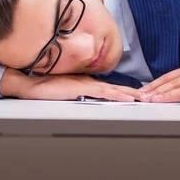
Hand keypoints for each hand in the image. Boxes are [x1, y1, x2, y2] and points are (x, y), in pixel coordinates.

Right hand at [0, 68, 139, 101]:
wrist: (33, 84)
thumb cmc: (45, 87)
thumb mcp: (65, 91)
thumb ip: (77, 92)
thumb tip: (85, 96)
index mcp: (86, 82)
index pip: (109, 86)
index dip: (122, 90)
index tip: (135, 94)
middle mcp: (89, 81)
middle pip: (115, 86)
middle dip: (131, 91)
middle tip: (147, 95)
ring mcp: (87, 83)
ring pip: (113, 89)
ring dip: (129, 93)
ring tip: (143, 97)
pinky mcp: (83, 88)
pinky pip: (105, 92)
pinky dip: (118, 95)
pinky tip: (127, 99)